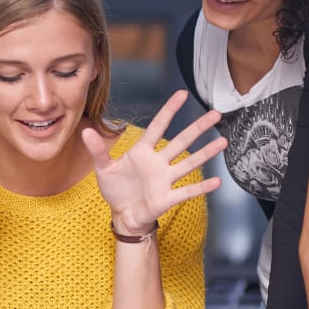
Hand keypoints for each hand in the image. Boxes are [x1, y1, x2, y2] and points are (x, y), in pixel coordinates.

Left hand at [82, 90, 226, 234]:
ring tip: (223, 141)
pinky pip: (187, 191)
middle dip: (198, 127)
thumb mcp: (103, 168)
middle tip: (216, 113)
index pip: (158, 126)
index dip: (170, 110)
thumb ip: (97, 150)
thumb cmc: (115, 189)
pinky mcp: (168, 198)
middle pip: (182, 141)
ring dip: (206, 153)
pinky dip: (201, 187)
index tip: (183, 94)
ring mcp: (166, 179)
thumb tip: (85, 131)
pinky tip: (217, 181)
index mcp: (143, 151)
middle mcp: (159, 162)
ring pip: (190, 163)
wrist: (123, 214)